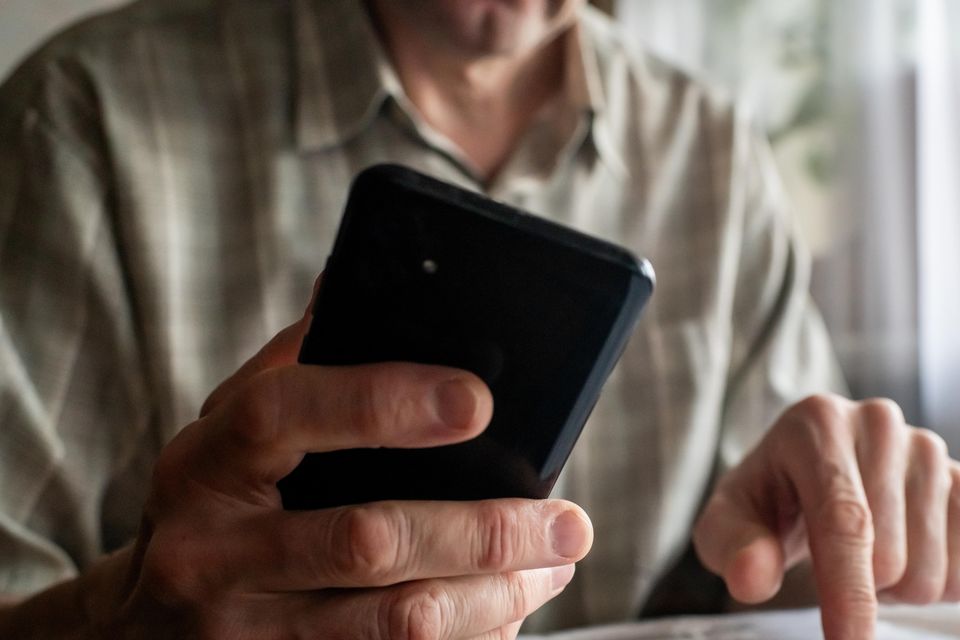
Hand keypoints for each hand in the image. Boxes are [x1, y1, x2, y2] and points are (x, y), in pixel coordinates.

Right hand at [77, 291, 592, 638]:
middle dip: (484, 531)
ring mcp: (240, 633)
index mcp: (203, 463)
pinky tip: (502, 615)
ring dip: (492, 597)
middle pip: (365, 540)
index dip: (381, 401)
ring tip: (552, 567)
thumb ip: (293, 365)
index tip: (478, 401)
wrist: (138, 633)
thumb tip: (351, 281)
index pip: (284, 414)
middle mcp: (210, 554)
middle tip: (567, 522)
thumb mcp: (228, 430)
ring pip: (393, 622)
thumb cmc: (210, 505)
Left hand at [693, 394, 959, 639]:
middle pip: (891, 557)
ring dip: (894, 587)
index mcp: (817, 424)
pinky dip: (935, 580)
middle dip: (858, 587)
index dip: (848, 593)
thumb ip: (734, 546)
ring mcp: (927, 447)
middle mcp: (878, 424)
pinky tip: (902, 548)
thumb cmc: (765, 501)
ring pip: (932, 570)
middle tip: (827, 558)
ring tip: (862, 549)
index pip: (844, 522)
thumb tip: (752, 578)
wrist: (803, 472)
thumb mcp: (727, 520)